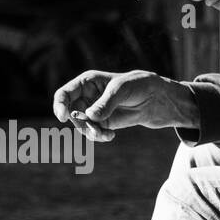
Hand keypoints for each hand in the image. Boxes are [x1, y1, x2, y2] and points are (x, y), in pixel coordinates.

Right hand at [52, 70, 198, 140]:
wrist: (159, 99)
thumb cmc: (141, 85)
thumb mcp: (123, 90)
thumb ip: (106, 103)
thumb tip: (89, 117)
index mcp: (88, 82)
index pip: (65, 93)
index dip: (59, 105)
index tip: (63, 117)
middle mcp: (88, 96)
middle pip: (71, 113)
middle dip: (80, 124)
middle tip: (95, 129)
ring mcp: (95, 111)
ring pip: (81, 126)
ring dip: (91, 133)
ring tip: (106, 135)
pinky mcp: (103, 123)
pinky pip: (93, 133)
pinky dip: (99, 137)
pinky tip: (111, 136)